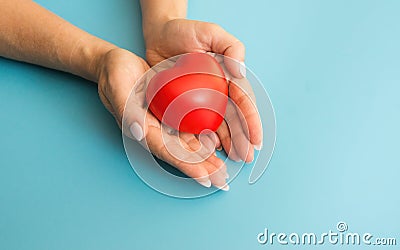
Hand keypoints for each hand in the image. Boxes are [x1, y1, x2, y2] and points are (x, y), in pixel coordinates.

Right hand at [97, 48, 227, 188]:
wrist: (116, 64)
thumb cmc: (114, 75)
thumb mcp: (117, 88)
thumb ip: (127, 111)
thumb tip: (138, 133)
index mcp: (142, 130)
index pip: (168, 152)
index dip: (187, 166)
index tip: (205, 179)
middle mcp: (155, 131)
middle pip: (182, 153)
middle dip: (202, 168)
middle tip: (223, 180)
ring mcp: (164, 123)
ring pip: (188, 144)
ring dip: (206, 159)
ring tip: (224, 170)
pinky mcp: (171, 112)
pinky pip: (190, 128)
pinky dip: (204, 137)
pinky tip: (219, 143)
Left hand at [144, 19, 262, 161]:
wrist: (159, 36)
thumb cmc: (184, 31)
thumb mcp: (211, 32)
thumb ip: (231, 47)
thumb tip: (240, 71)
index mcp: (228, 77)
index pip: (243, 101)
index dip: (251, 121)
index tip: (256, 140)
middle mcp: (218, 91)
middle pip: (233, 118)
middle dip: (242, 138)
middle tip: (246, 157)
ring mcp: (202, 100)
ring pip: (217, 125)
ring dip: (226, 142)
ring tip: (231, 158)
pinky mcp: (184, 104)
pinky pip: (195, 124)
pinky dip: (202, 137)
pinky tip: (208, 149)